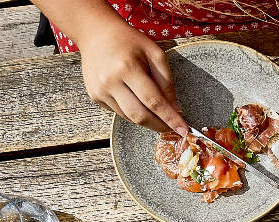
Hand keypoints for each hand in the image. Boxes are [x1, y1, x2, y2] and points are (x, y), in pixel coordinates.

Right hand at [76, 18, 186, 133]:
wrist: (96, 33)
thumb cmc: (129, 42)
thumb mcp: (155, 54)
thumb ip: (167, 82)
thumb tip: (175, 109)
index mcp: (127, 68)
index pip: (153, 101)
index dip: (170, 118)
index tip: (184, 131)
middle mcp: (110, 82)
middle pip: (140, 115)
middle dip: (160, 126)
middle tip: (173, 128)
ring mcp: (99, 91)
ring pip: (129, 117)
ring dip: (147, 120)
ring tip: (158, 113)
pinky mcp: (95, 96)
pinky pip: (119, 112)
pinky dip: (133, 112)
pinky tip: (138, 101)